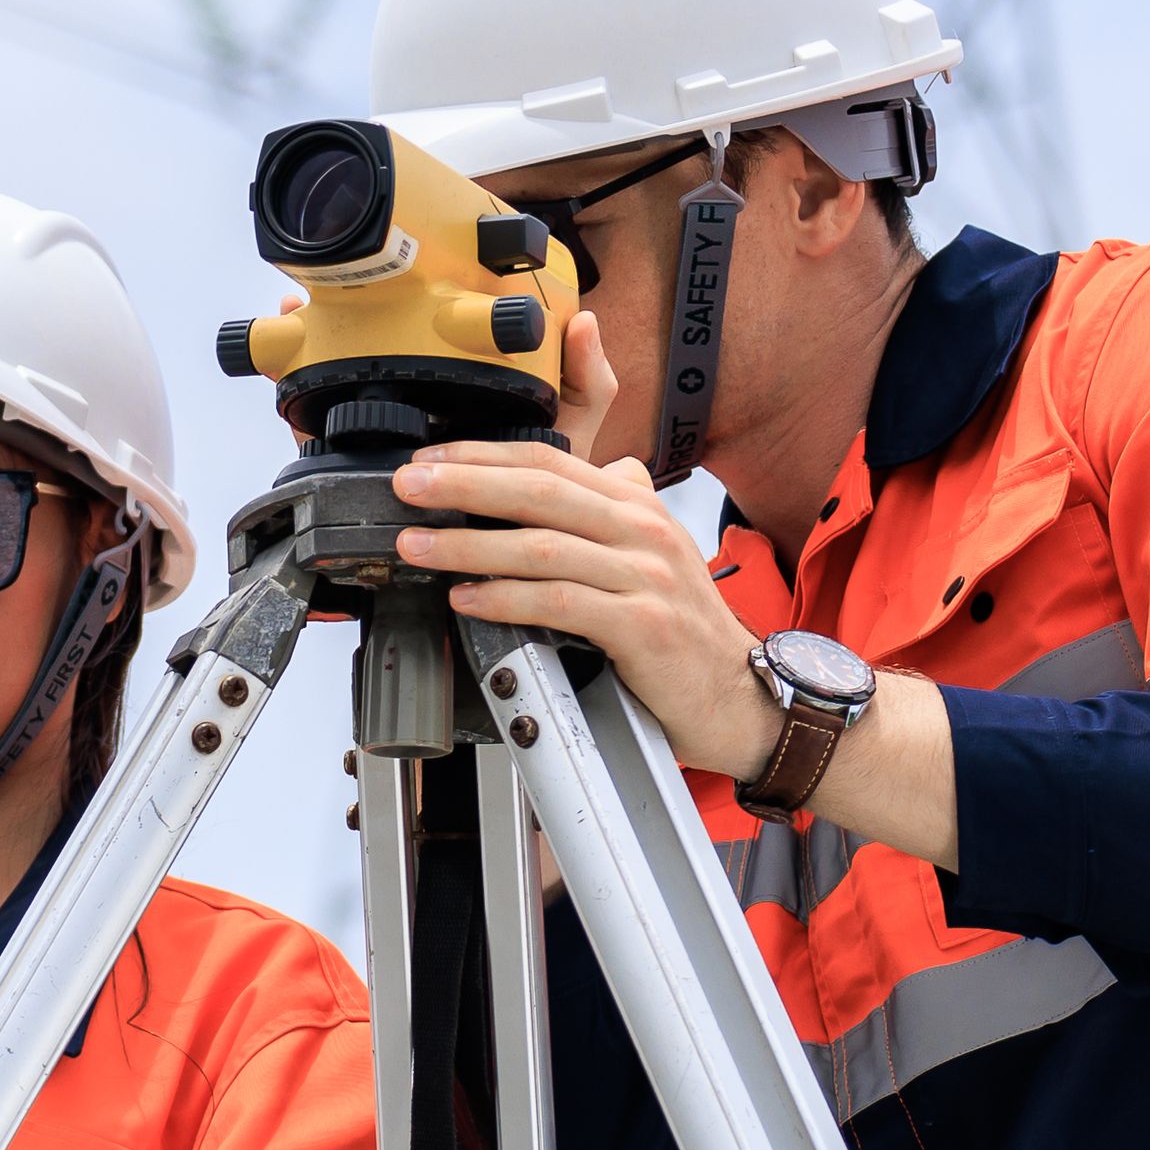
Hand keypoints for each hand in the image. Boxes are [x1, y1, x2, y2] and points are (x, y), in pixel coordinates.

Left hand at [385, 422, 782, 779]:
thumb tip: (596, 468)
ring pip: (542, 545)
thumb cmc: (685, 631)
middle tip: (408, 487)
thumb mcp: (654, 553)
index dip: (483, 454)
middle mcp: (643, 528)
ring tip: (417, 546)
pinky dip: (506, 599)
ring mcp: (645, 575)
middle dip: (464, 483)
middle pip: (539, 489)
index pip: (550, 460)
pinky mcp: (641, 625)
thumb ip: (618, 510)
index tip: (429, 460)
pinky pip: (559, 602)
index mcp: (637, 503)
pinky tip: (467, 599)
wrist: (740, 695)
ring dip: (469, 544)